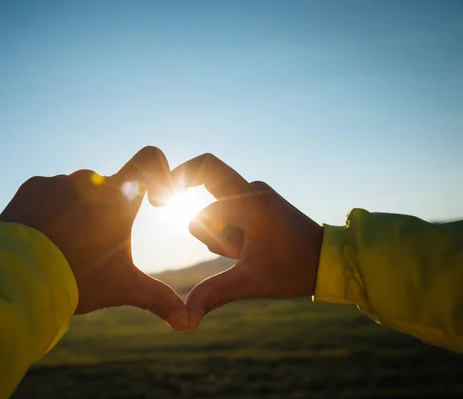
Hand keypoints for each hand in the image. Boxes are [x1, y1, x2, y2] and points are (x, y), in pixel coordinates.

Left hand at [0, 146, 188, 331]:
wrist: (17, 276)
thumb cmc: (77, 279)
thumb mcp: (122, 287)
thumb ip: (158, 299)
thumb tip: (187, 322)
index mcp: (120, 198)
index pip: (150, 158)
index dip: (157, 172)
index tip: (152, 200)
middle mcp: (91, 181)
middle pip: (110, 188)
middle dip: (105, 212)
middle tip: (91, 246)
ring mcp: (59, 181)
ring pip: (78, 191)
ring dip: (76, 210)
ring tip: (61, 245)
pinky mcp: (33, 186)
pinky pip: (48, 191)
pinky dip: (48, 209)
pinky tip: (41, 236)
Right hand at [171, 153, 322, 329]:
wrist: (328, 261)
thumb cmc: (294, 268)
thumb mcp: (251, 282)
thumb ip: (214, 293)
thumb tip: (184, 319)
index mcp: (249, 200)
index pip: (204, 171)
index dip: (178, 178)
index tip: (161, 200)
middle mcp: (251, 189)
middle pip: (205, 203)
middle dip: (212, 233)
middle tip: (240, 252)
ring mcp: (254, 194)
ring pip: (215, 213)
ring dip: (224, 237)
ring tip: (251, 252)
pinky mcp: (256, 202)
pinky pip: (227, 214)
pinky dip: (231, 234)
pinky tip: (251, 248)